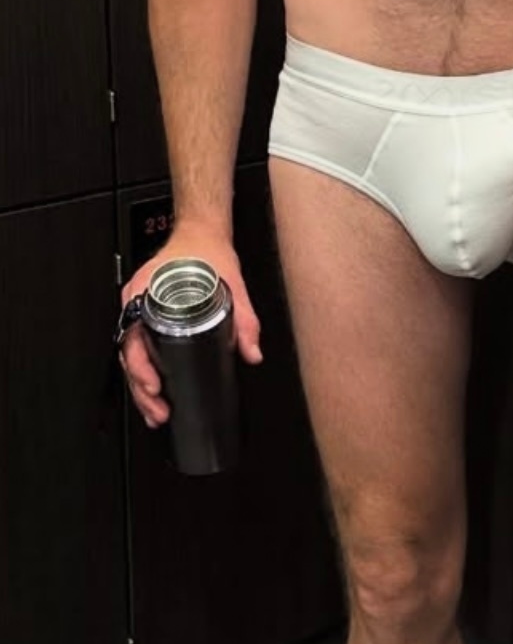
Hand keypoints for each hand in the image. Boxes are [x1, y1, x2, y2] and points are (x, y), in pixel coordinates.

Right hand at [117, 226, 261, 429]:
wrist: (201, 231)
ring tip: (156, 411)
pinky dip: (144, 370)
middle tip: (159, 411)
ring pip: (131, 356)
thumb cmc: (204, 252)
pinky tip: (154, 390)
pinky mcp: (146, 315)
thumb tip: (252, 352)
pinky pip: (138, 346)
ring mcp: (138, 310)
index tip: (154, 385)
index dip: (141, 368)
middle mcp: (137, 304)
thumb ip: (244, 321)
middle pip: (129, 355)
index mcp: (147, 295)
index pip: (134, 339)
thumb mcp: (231, 285)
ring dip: (141, 386)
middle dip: (142, 389)